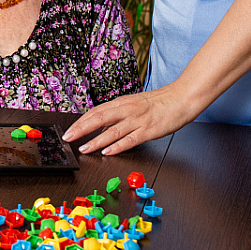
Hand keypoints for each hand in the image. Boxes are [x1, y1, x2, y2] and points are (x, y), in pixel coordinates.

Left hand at [62, 85, 197, 154]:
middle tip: (67, 138)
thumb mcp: (134, 104)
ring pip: (112, 131)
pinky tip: (107, 152)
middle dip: (81, 130)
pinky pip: (130, 139)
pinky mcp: (149, 130)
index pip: (95, 112)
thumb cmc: (160, 102)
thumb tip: (101, 128)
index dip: (80, 122)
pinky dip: (117, 146)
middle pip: (98, 119)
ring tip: (84, 149)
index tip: (68, 131)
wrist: (183, 97)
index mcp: (122, 103)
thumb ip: (118, 115)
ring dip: (95, 141)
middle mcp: (127, 109)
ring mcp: (137, 120)